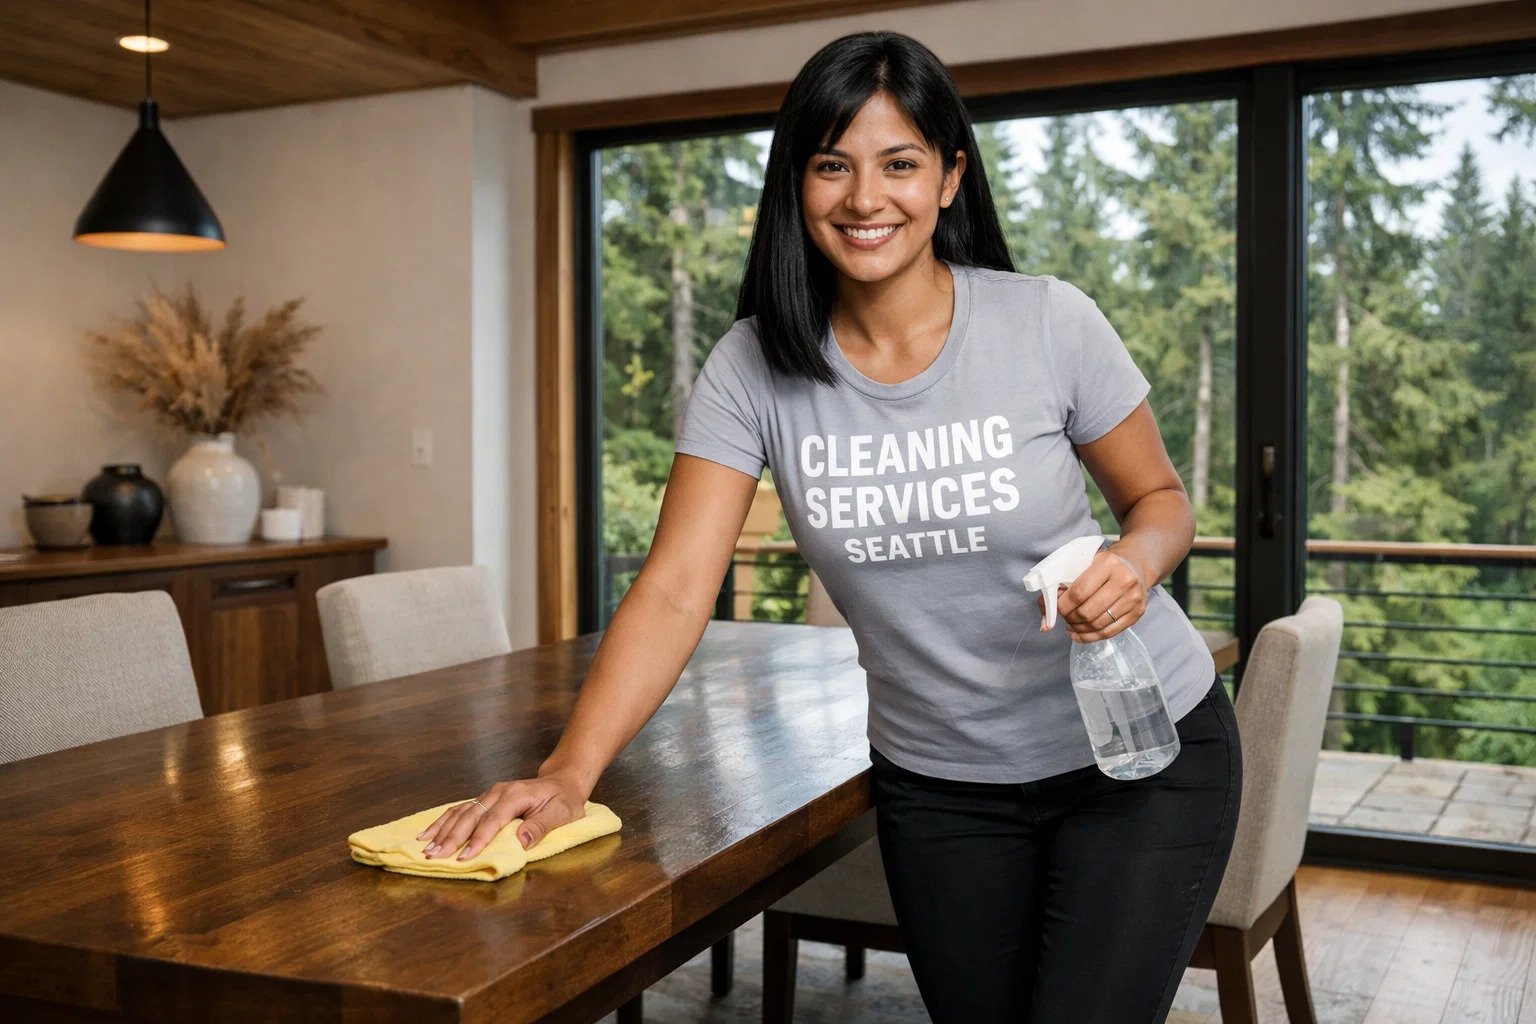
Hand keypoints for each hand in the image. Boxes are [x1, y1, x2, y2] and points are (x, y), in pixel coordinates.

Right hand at [416, 771, 588, 860]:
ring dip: (442, 830)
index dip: (478, 839)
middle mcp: (498, 792)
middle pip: (471, 816)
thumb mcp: (561, 813)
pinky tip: (427, 833)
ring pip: (461, 812)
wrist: (562, 781)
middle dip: (452, 838)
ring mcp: (489, 794)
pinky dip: (443, 822)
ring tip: (425, 848)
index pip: (493, 820)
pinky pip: (460, 810)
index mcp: (515, 795)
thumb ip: (541, 826)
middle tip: (435, 856)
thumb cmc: (563, 800)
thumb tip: (521, 841)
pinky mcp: (484, 800)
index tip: (465, 857)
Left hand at [1037, 548, 1147, 642]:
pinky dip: (1089, 637)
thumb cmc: (1103, 564)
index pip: (1079, 592)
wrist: (1136, 564)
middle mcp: (1124, 581)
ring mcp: (1133, 599)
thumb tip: (1045, 623)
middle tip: (1063, 616)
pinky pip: (1109, 633)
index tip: (1055, 608)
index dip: (1062, 605)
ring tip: (1070, 624)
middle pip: (1088, 612)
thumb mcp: (1084, 564)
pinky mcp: (1137, 614)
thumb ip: (1061, 586)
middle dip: (1069, 618)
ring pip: (1097, 625)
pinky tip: (1078, 633)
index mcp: (1108, 564)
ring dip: (1078, 629)